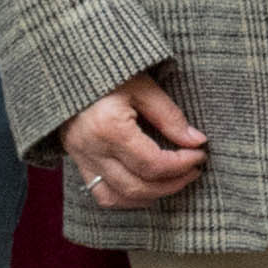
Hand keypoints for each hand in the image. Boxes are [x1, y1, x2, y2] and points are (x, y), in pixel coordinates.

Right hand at [66, 73, 209, 210]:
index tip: (199, 154)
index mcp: (109, 128)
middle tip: (193, 170)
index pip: (153, 163)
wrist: (68, 69)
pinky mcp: (78, 162)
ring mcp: (82, 159)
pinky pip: (102, 195)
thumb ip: (169, 115)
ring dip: (151, 196)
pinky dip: (127, 198)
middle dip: (172, 184)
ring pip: (118, 198)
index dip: (182, 165)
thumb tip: (196, 141)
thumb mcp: (142, 85)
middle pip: (138, 187)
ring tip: (174, 181)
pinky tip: (147, 187)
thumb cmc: (108, 72)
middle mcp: (93, 149)